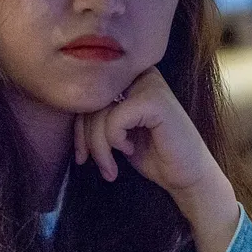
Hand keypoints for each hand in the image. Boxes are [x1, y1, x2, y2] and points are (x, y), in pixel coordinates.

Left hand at [74, 68, 233, 226]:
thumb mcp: (117, 132)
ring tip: (110, 168)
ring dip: (99, 147)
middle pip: (91, 102)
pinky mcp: (154, 100)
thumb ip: (97, 116)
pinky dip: (114, 141)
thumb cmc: (153, 154)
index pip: (89, 95)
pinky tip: (129, 150)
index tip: (82, 155)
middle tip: (93, 164)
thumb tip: (64, 109)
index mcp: (132, 78)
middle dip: (86, 139)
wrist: (187, 176)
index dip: (78, 126)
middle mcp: (141, 74)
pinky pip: (114, 119)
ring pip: (99, 112)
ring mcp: (149, 84)